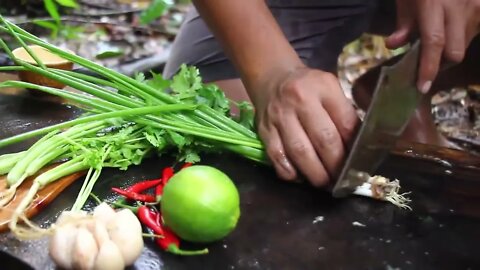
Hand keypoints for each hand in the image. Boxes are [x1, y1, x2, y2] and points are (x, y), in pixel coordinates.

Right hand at [251, 67, 358, 186]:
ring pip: (300, 152)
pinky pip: (277, 157)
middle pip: (323, 140)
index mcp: (323, 88)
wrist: (272, 78)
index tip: (358, 164)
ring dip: (315, 173)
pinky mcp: (264, 130)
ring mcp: (280, 116)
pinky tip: (300, 178)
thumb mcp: (330, 89)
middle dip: (336, 166)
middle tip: (342, 180)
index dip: (353, 148)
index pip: (345, 123)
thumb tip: (358, 147)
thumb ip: (344, 113)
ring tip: (324, 183)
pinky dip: (290, 172)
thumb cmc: (308, 87)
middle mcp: (300, 100)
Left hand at [386, 0, 479, 92]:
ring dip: (449, 50)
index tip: (422, 87)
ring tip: (438, 38)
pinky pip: (473, 32)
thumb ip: (403, 23)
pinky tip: (451, 27)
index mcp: (434, 4)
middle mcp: (459, 7)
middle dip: (440, 64)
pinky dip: (460, 37)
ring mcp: (476, 6)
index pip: (434, 43)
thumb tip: (394, 45)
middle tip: (426, 63)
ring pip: (465, 45)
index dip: (429, 68)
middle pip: (455, 52)